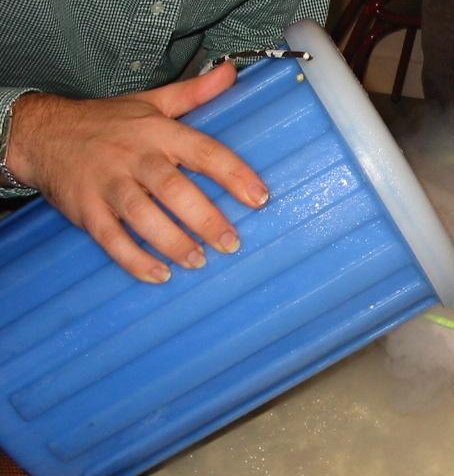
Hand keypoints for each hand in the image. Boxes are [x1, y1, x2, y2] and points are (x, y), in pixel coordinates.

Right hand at [7, 62, 267, 282]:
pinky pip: (111, 239)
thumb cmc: (106, 121)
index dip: (233, 174)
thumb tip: (231, 72)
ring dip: (172, 242)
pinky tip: (159, 274)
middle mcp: (134, 157)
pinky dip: (134, 260)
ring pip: (142, 216)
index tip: (260, 197)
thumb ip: (194, 92)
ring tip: (198, 261)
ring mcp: (108, 185)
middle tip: (230, 242)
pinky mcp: (87, 210)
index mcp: (157, 132)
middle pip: (172, 188)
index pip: (203, 151)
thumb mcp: (151, 101)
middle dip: (203, 218)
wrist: (41, 133)